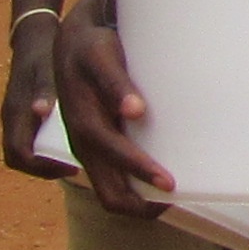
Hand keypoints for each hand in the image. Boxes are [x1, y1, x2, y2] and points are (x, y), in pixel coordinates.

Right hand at [0, 25, 75, 180]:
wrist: (32, 38)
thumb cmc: (42, 53)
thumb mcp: (44, 68)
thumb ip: (42, 88)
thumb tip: (40, 110)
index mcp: (14, 112)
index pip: (18, 155)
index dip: (42, 168)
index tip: (72, 167)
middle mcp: (11, 118)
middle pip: (19, 159)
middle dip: (46, 169)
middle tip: (78, 168)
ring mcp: (16, 117)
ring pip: (25, 151)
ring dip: (47, 160)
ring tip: (79, 159)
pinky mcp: (24, 113)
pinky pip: (31, 140)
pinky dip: (48, 148)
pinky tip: (75, 143)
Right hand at [51, 12, 173, 215]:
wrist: (72, 44)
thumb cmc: (92, 49)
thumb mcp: (101, 58)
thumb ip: (116, 84)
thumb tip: (135, 110)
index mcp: (85, 124)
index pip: (114, 160)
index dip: (140, 174)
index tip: (170, 184)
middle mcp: (84, 144)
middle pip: (109, 194)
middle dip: (141, 205)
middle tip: (177, 198)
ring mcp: (88, 150)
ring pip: (110, 191)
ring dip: (139, 201)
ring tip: (171, 197)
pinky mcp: (96, 148)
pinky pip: (112, 179)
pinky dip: (134, 187)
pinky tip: (157, 181)